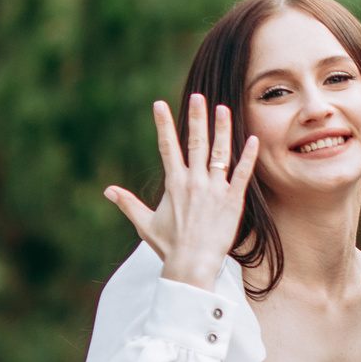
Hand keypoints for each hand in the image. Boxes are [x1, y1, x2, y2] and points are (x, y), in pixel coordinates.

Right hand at [104, 93, 261, 291]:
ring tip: (223, 108)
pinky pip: (242, 174)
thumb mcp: (144, 224)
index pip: (167, 147)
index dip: (163, 124)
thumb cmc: (169, 247)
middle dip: (196, 117)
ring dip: (222, 129)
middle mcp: (194, 181)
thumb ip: (127, 203)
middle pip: (195, 142)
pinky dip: (248, 157)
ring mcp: (214, 190)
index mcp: (174, 184)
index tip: (159, 105)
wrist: (191, 265)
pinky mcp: (232, 201)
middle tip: (198, 96)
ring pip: (220, 152)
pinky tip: (252, 140)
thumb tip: (108, 191)